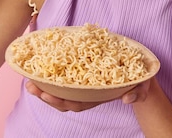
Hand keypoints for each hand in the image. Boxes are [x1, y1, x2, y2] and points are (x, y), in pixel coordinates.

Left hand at [24, 79, 150, 111]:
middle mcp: (89, 93)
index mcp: (99, 95)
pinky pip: (65, 79)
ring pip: (61, 92)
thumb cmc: (141, 81)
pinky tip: (41, 69)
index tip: (47, 94)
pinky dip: (52, 76)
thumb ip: (138, 93)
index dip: (61, 100)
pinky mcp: (84, 75)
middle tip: (30, 86)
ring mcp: (85, 85)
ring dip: (44, 87)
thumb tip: (127, 99)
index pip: (77, 102)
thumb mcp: (143, 86)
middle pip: (64, 99)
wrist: (142, 75)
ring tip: (29, 80)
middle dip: (46, 95)